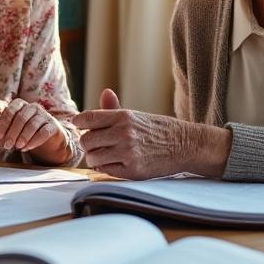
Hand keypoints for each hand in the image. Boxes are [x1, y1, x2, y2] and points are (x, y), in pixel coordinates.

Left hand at [0, 97, 71, 164]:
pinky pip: (44, 132)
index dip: (3, 123)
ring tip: (17, 147)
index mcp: (20, 105)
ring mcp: (45, 116)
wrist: (47, 140)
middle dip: (12, 132)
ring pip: (33, 124)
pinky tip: (27, 147)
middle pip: (21, 117)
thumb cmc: (23, 131)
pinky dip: (35, 140)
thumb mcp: (9, 125)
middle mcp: (33, 107)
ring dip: (23, 137)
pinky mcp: (53, 127)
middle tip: (6, 145)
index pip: (10, 110)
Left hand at [71, 89, 229, 179]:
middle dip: (87, 144)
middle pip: (86, 141)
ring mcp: (128, 152)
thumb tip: (104, 92)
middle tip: (95, 145)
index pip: (87, 118)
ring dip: (95, 158)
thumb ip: (114, 108)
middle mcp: (124, 133)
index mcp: (123, 116)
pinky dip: (106, 168)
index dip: (78, 123)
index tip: (78, 126)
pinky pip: (105, 171)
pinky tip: (114, 163)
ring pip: (92, 158)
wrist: (184, 145)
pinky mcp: (133, 170)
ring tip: (104, 155)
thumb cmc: (157, 129)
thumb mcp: (136, 115)